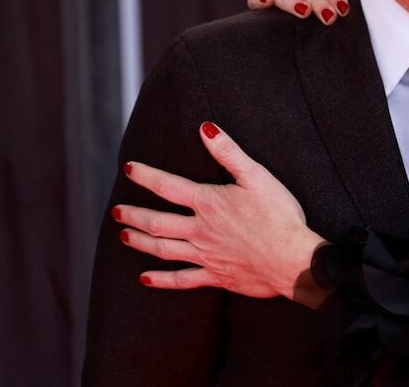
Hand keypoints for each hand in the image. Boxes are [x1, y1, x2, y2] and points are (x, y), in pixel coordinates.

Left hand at [114, 122, 328, 306]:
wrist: (291, 259)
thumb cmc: (279, 215)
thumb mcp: (257, 176)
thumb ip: (229, 152)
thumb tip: (205, 128)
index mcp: (208, 203)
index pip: (167, 186)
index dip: (145, 176)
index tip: (129, 170)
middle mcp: (200, 230)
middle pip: (157, 222)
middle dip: (134, 214)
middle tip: (116, 210)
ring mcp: (205, 255)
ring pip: (163, 249)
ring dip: (140, 242)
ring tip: (124, 236)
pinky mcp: (216, 276)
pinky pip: (182, 280)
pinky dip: (161, 280)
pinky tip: (145, 279)